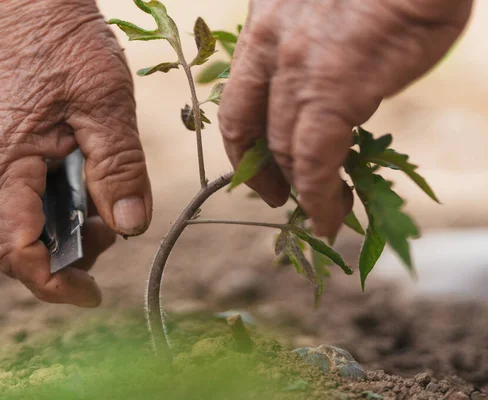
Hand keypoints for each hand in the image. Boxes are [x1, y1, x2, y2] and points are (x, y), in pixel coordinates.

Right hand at [0, 0, 151, 306]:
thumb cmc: (64, 43)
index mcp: (3, 166)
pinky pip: (30, 201)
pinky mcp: (8, 153)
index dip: (53, 283)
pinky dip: (64, 209)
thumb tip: (133, 227)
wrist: (34, 2)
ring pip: (26, 226)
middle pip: (19, 246)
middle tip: (115, 234)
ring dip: (69, 232)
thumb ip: (119, 168)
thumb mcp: (105, 104)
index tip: (93, 295)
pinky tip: (92, 186)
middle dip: (68, 257)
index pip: (16, 251)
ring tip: (109, 203)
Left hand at [219, 0, 471, 235]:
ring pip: (281, 150)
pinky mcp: (333, 90)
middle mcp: (267, 46)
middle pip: (246, 128)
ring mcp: (296, 69)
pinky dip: (317, 196)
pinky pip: (314, 160)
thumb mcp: (323, 1)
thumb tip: (320, 79)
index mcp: (263, 23)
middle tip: (275, 196)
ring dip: (296, 190)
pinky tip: (327, 216)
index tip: (255, 164)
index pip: (237, 98)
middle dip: (258, 172)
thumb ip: (308, 40)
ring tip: (314, 214)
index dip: (243, 141)